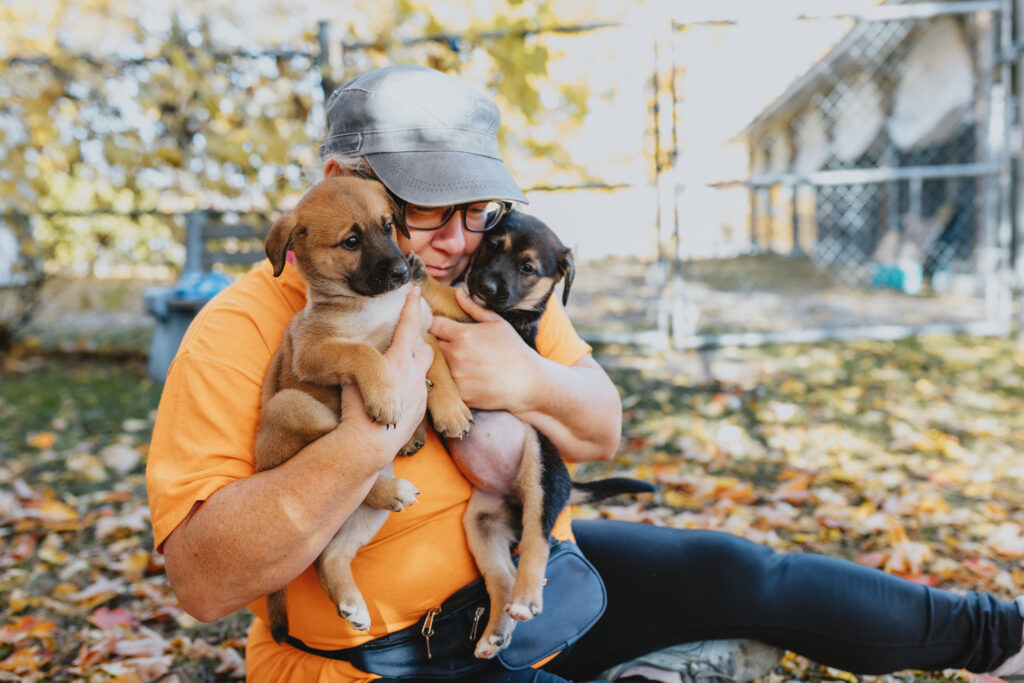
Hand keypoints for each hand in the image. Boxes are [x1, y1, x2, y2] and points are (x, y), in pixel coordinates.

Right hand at [341, 286, 432, 459]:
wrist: (367, 446)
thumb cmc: (353, 411)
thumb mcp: (353, 378)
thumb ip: (363, 362)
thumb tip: (358, 356)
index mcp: (396, 361)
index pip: (408, 325)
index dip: (411, 305)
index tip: (415, 289)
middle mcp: (413, 374)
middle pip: (425, 348)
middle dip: (418, 343)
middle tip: (404, 345)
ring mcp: (420, 393)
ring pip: (425, 371)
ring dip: (417, 367)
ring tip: (402, 372)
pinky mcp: (421, 410)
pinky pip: (421, 392)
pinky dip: (413, 389)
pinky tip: (400, 397)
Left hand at [428, 288, 537, 412]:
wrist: (528, 382)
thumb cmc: (514, 350)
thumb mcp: (497, 323)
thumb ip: (473, 307)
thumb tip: (458, 292)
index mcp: (462, 335)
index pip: (433, 325)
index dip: (438, 324)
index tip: (444, 327)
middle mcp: (455, 356)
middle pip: (433, 345)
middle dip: (441, 342)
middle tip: (456, 345)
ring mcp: (456, 377)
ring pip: (438, 365)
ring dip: (446, 361)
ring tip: (464, 361)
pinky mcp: (459, 393)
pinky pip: (448, 383)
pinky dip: (453, 379)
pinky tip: (469, 376)